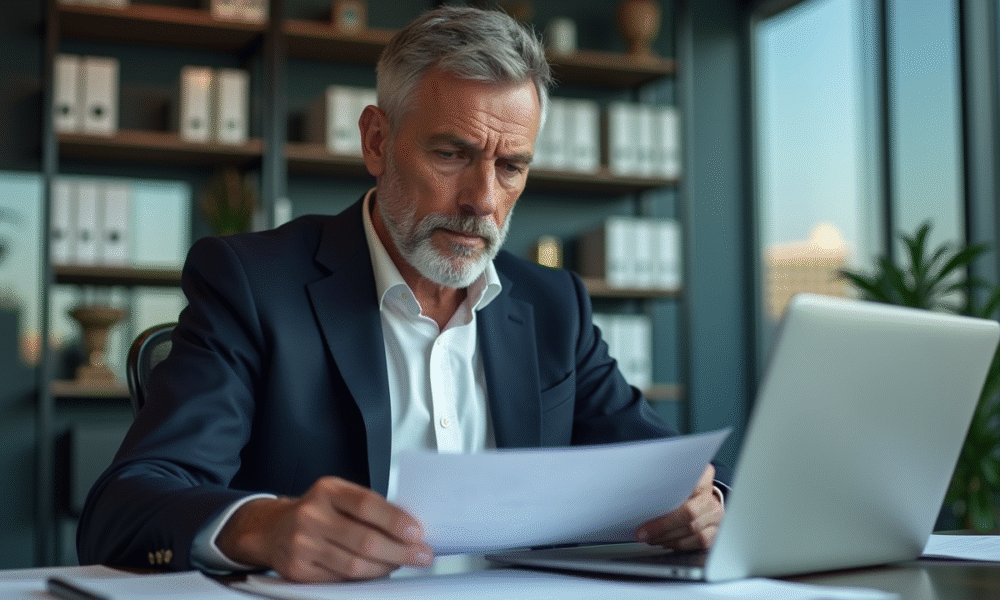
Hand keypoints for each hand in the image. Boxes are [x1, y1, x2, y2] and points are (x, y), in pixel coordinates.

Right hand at [216, 476, 433, 581]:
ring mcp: (302, 544)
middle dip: (400, 551)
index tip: (418, 532)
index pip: (366, 505)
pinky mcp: (298, 570)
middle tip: (422, 555)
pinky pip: (340, 580)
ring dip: (386, 567)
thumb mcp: (338, 496)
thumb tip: (408, 528)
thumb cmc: (316, 511)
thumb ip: (368, 507)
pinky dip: (365, 578)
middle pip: (365, 540)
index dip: (396, 520)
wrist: (272, 529)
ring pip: (355, 565)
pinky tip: (378, 572)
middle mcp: (311, 516)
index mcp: (326, 490)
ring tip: (403, 563)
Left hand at [635, 465, 723, 550]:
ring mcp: (715, 516)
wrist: (704, 503)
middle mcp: (710, 497)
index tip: (649, 505)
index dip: (669, 495)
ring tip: (651, 539)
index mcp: (702, 478)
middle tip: (643, 532)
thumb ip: (665, 484)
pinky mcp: (715, 532)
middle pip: (688, 512)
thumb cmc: (684, 493)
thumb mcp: (676, 482)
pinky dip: (679, 545)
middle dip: (662, 525)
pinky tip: (665, 543)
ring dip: (668, 538)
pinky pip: (698, 542)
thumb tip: (641, 493)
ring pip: (693, 530)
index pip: (688, 483)